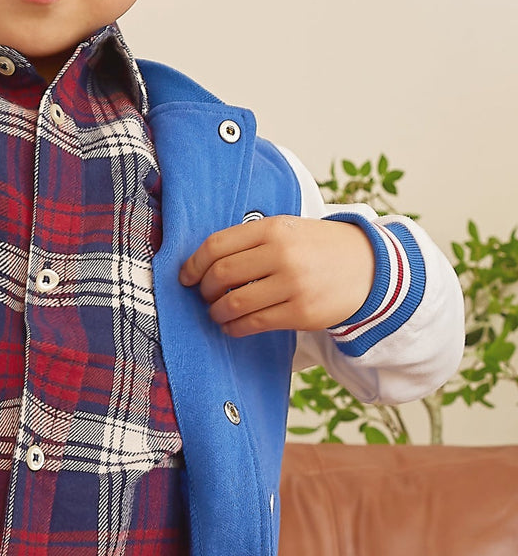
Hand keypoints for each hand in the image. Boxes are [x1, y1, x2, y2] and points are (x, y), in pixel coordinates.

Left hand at [178, 216, 375, 336]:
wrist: (369, 267)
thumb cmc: (317, 248)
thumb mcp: (286, 228)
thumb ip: (250, 240)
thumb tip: (202, 262)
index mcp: (272, 228)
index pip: (216, 246)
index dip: (193, 264)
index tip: (186, 276)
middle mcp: (281, 254)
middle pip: (221, 275)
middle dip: (204, 289)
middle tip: (204, 295)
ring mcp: (292, 284)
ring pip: (233, 303)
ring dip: (216, 312)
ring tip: (217, 312)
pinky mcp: (301, 312)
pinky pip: (254, 323)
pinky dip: (234, 327)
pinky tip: (232, 326)